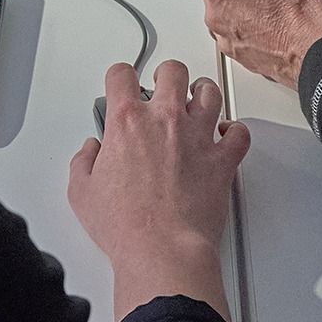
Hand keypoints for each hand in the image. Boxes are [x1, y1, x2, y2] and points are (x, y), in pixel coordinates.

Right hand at [68, 59, 250, 321]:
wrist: (162, 250)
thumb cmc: (126, 226)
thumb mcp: (81, 192)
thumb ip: (83, 162)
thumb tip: (90, 151)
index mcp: (127, 122)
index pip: (121, 75)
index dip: (120, 76)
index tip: (121, 83)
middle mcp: (164, 120)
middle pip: (173, 71)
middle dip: (167, 75)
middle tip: (163, 86)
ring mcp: (198, 137)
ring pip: (210, 92)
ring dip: (203, 93)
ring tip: (197, 100)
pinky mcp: (222, 161)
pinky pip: (239, 134)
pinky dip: (235, 131)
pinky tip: (227, 134)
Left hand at [200, 0, 321, 88]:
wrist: (318, 50)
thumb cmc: (302, 8)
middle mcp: (216, 15)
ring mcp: (228, 38)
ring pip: (230, 8)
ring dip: (246, 1)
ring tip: (277, 1)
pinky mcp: (242, 55)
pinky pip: (241, 31)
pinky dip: (254, 24)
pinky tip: (277, 21)